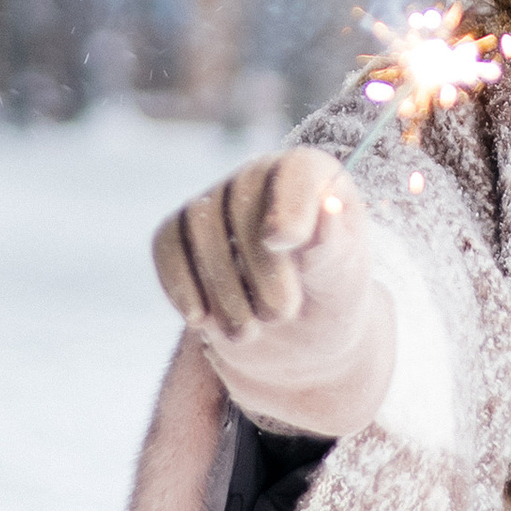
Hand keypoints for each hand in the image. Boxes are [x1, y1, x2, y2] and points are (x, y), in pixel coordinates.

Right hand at [152, 146, 362, 332]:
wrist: (296, 338)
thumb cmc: (329, 297)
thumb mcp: (343, 279)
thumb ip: (334, 245)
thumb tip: (330, 206)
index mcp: (310, 177)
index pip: (297, 172)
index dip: (288, 206)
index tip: (282, 242)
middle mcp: (259, 178)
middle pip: (242, 204)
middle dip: (260, 268)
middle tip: (283, 314)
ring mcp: (215, 202)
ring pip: (199, 226)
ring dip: (222, 287)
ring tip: (247, 332)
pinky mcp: (182, 235)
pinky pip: (167, 246)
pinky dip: (180, 284)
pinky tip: (199, 319)